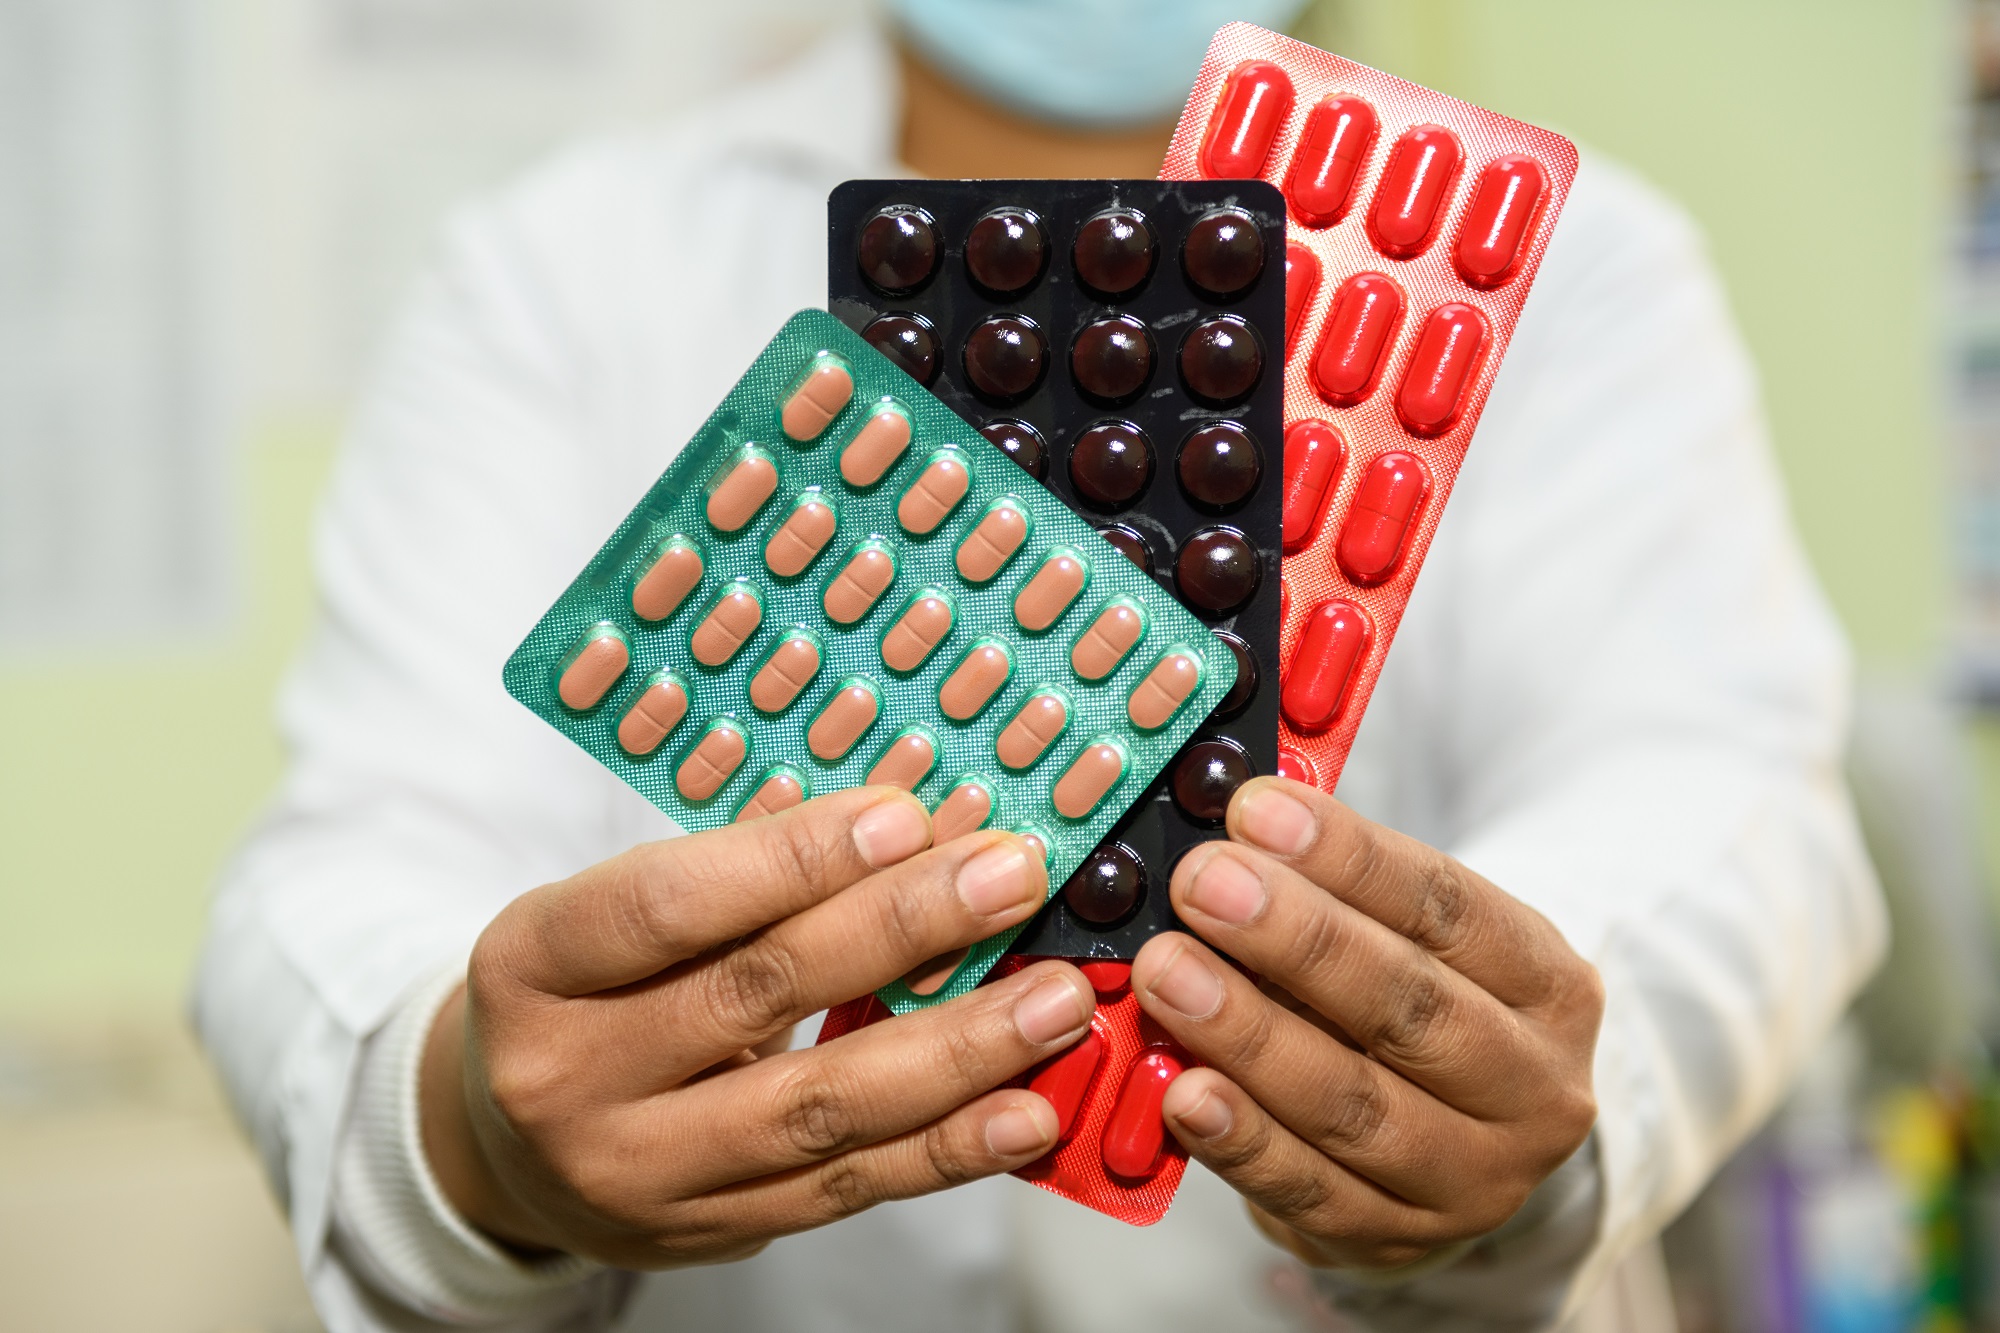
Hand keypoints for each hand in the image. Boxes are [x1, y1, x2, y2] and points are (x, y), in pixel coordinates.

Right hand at [422, 788, 1095, 1266]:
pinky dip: (947, 1149)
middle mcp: (565, 1077)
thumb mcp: (617, 911)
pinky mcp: (711, 1233)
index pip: (666, 904)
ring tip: (1052, 999)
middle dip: (901, 930)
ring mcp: (637, 1172)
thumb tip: (906, 817)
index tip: (907, 816)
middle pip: (755, 994)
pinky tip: (1024, 1110)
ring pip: (817, 1107)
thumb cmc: (591, 990)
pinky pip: (847, 1189)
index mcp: (529, 962)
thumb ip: (740, 870)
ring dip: (955, 1050)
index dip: (793, 858)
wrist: (514, 1145)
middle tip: (1007, 881)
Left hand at [1130, 778, 1602, 1268]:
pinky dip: (1242, 1141)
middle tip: (1201, 885)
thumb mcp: (1416, 938)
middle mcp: (1534, 1088)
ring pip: (1355, 1104)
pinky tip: (1183, 1090)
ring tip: (1166, 972)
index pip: (1449, 908)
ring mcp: (1475, 1179)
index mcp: (1549, 984)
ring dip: (1248, 1034)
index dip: (1348, 856)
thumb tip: (1228, 835)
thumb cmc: (1411, 1000)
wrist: (1456, 1142)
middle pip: (1407, 1006)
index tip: (1254, 810)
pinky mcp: (1400, 1241)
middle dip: (1294, 939)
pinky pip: (1311, 1190)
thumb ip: (1335, 890)